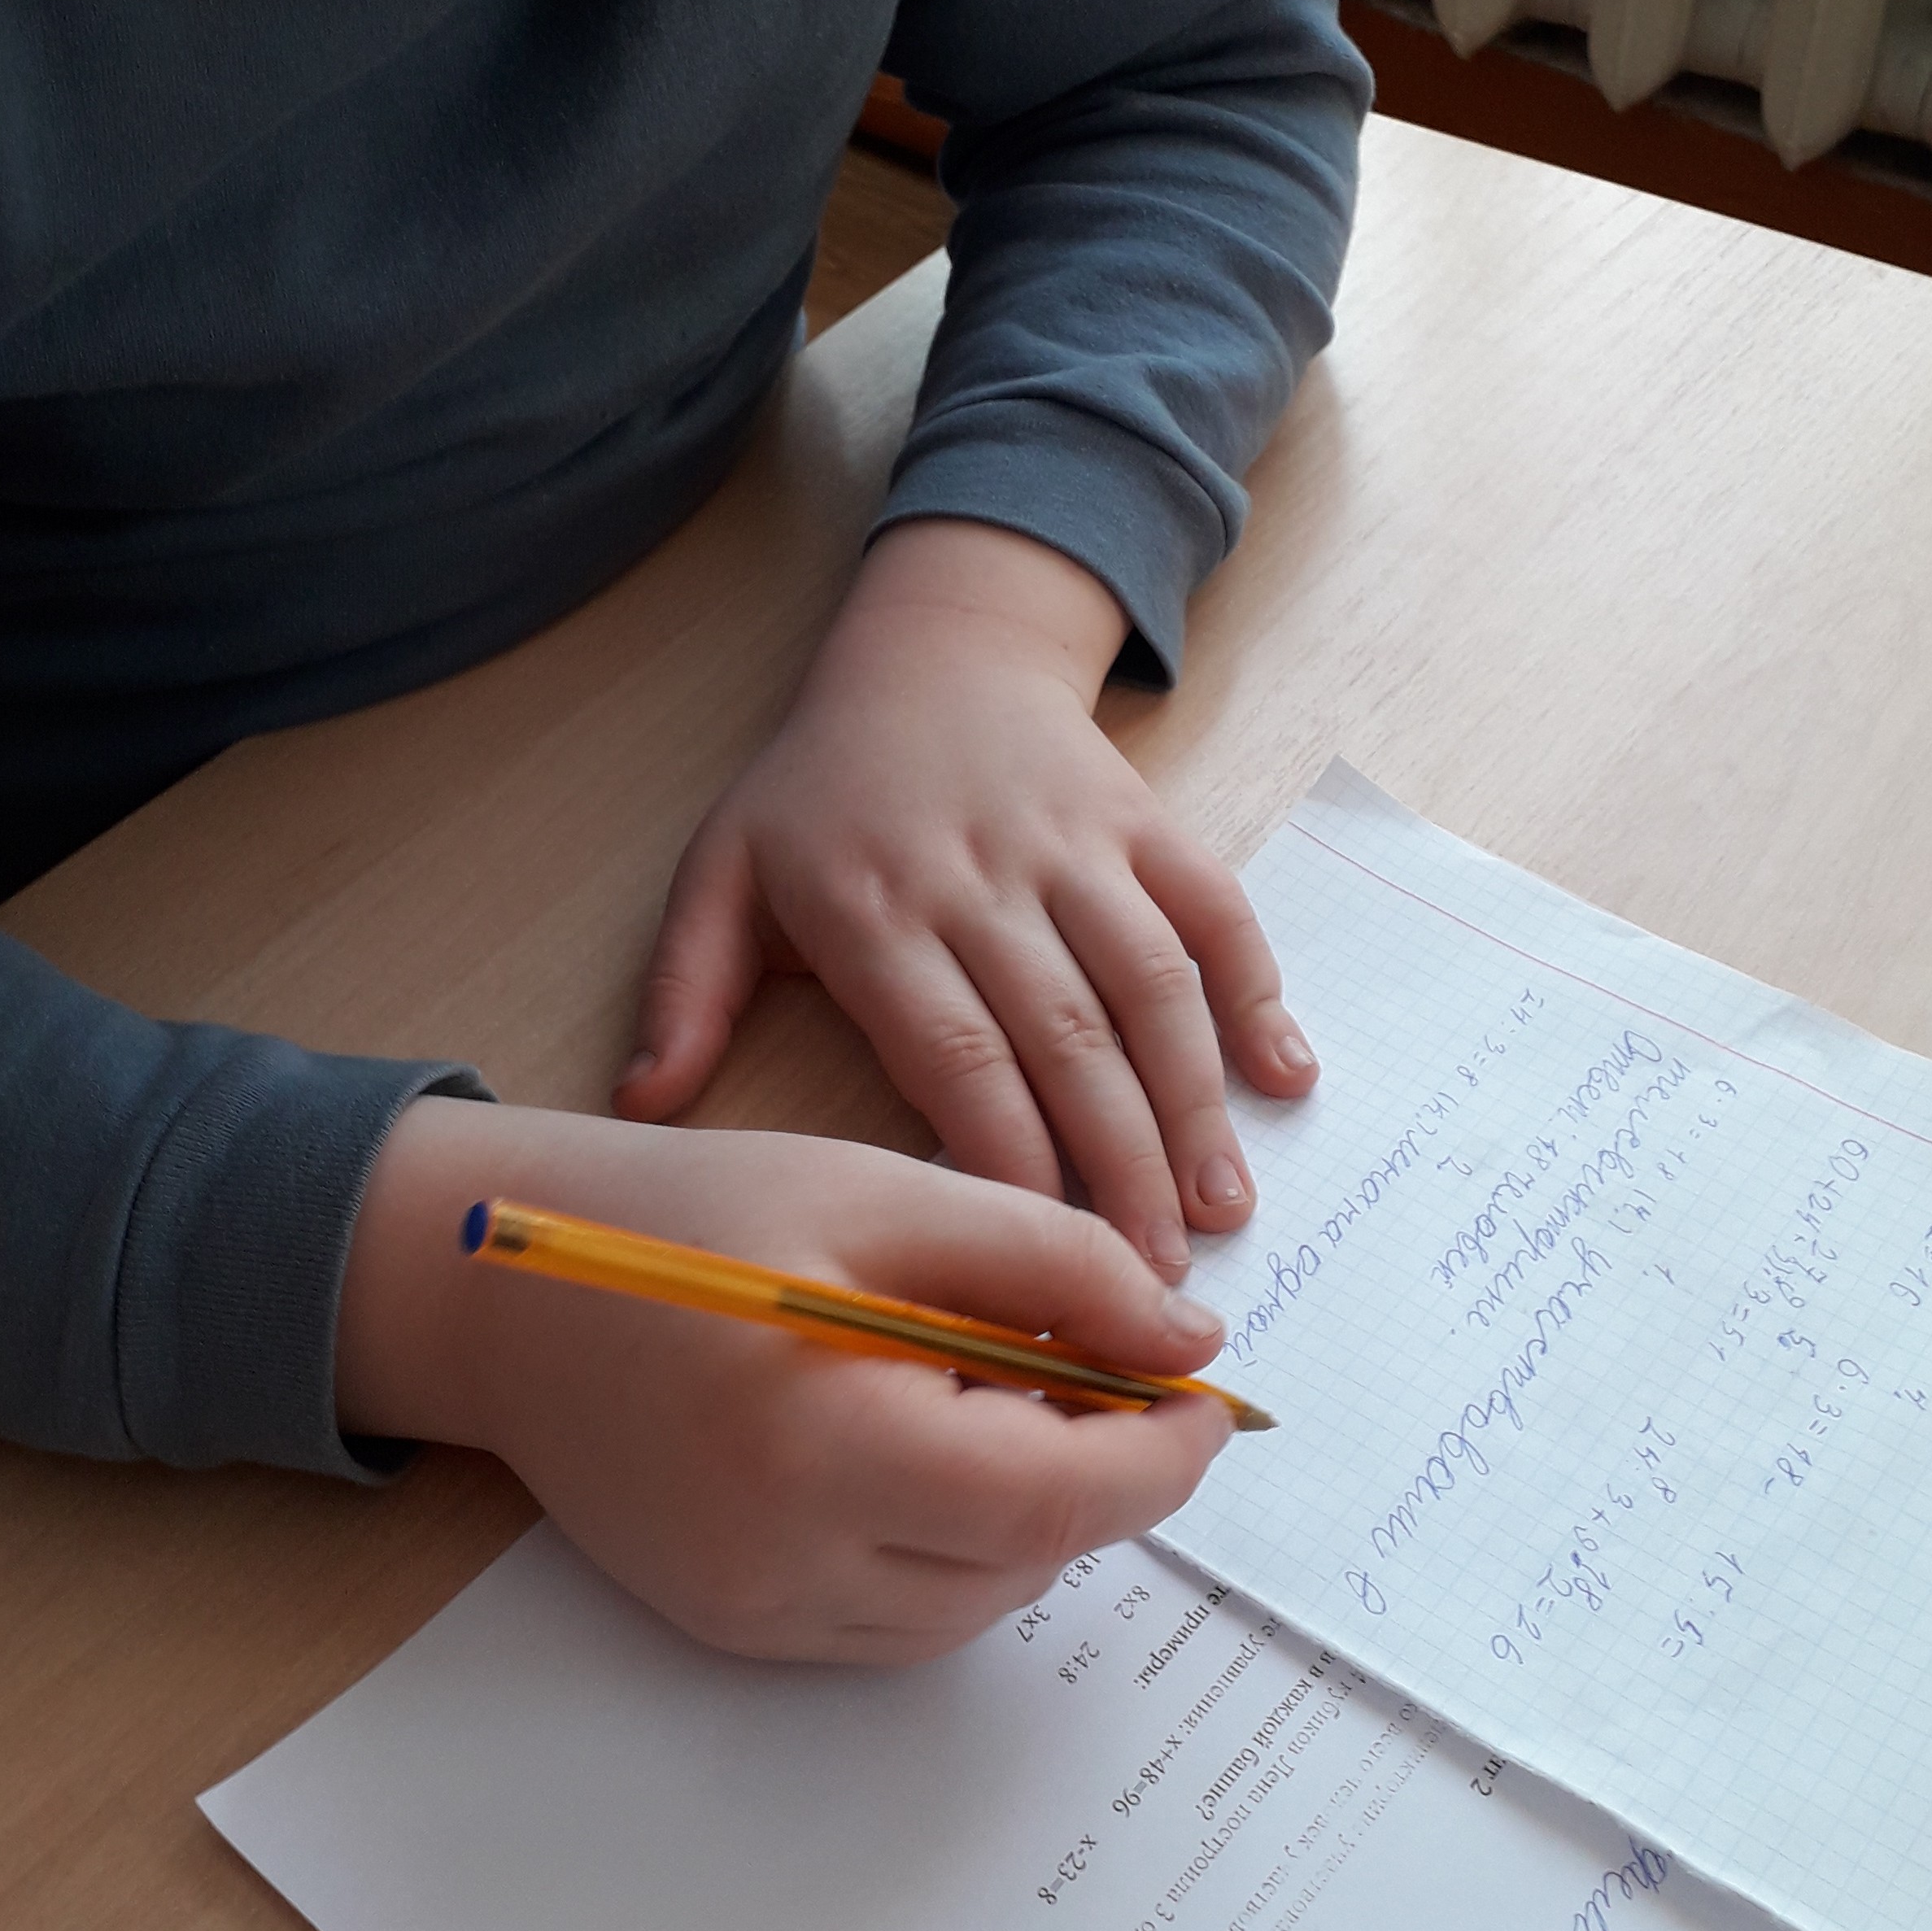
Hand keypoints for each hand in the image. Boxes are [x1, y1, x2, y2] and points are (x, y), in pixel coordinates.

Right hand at [335, 1097, 1231, 1662]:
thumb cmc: (695, 1216)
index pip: (1056, 1499)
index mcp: (828, 1442)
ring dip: (1024, 1514)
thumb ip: (1050, 1264)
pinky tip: (915, 1444)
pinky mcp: (735, 1629)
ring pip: (974, 1602)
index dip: (1157, 1458)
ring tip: (979, 1388)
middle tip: (1083, 1362)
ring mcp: (756, 1613)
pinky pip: (898, 1618)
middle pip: (1025, 1560)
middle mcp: (788, 1560)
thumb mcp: (885, 1194)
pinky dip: (948, 1547)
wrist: (509, 1289)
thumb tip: (1187, 1343)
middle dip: (1093, 1473)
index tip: (1205, 1396)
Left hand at [614, 520, 1316, 1275]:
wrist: (934, 647)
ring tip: (1222, 1210)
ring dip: (1192, 1101)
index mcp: (875, 909)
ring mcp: (1074, 845)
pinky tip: (1287, 1076)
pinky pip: (1213, 908)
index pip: (955, 1054)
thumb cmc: (821, 787)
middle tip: (1155, 1283)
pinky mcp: (1142, 821)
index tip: (1041, 1265)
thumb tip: (644, 1105)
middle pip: (1065, 1038)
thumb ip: (686, 988)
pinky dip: (1258, 990)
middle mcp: (983, 877)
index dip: (1008, 1160)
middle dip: (1117, 1168)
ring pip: (1149, 985)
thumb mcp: (723, 871)